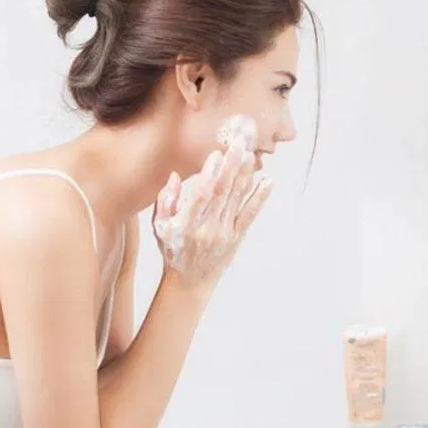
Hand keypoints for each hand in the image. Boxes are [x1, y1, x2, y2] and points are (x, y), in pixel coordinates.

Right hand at [152, 136, 271, 291]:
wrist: (190, 282)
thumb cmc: (173, 250)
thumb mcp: (159, 227)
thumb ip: (165, 201)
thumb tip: (174, 176)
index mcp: (185, 225)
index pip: (200, 196)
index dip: (209, 175)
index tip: (216, 154)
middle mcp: (207, 229)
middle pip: (222, 193)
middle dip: (231, 167)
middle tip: (239, 145)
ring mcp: (224, 233)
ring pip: (236, 201)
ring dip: (245, 176)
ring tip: (252, 155)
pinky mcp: (236, 237)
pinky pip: (249, 215)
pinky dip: (259, 198)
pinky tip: (268, 182)